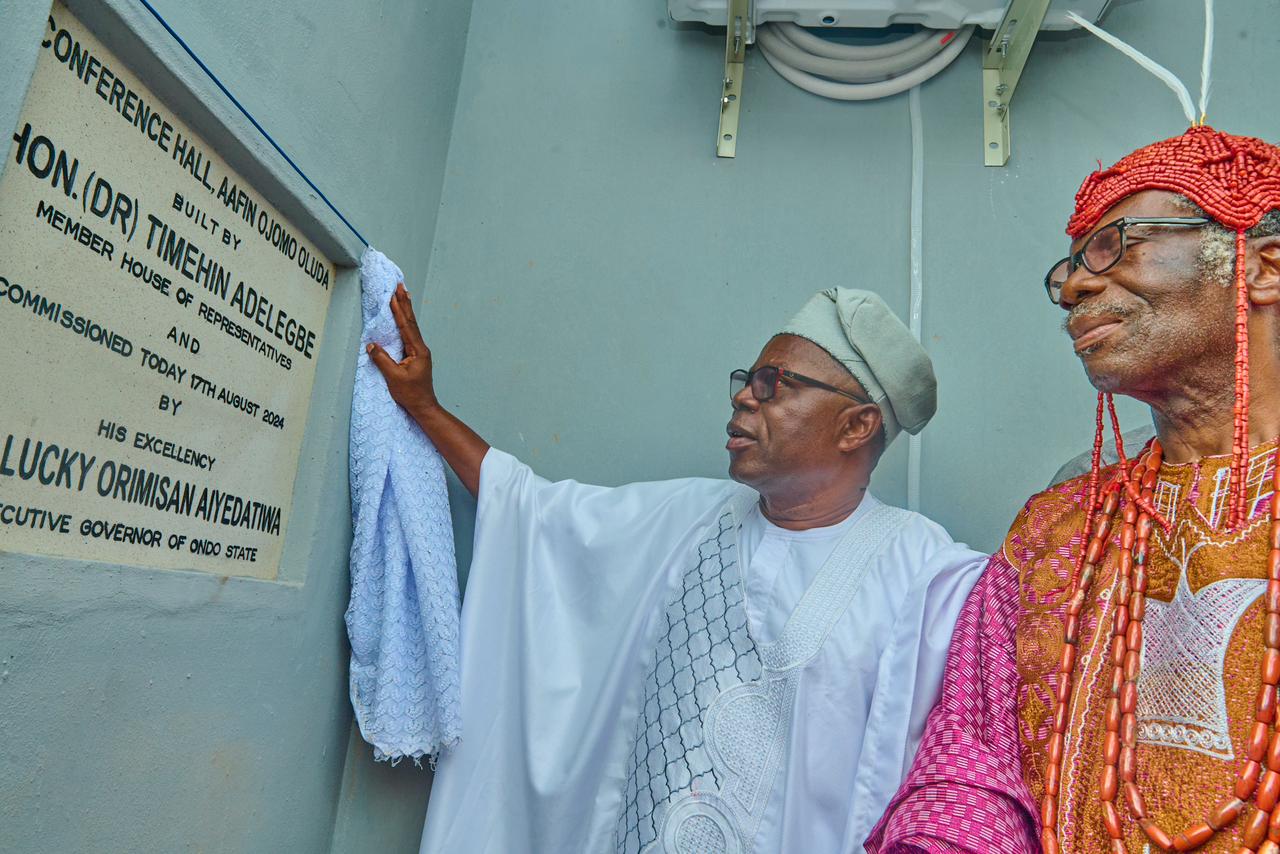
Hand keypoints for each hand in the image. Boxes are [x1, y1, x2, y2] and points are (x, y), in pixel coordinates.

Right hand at [367, 283, 438, 417]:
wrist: (424, 406)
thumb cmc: (411, 394)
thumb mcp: (394, 377)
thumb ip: (383, 360)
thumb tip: (371, 345)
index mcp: (418, 351)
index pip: (407, 326)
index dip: (399, 311)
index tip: (394, 296)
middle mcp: (421, 348)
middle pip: (411, 322)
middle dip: (405, 303)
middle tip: (401, 286)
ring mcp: (419, 351)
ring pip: (411, 326)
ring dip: (406, 310)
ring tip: (403, 295)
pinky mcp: (415, 356)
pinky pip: (409, 334)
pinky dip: (406, 322)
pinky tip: (404, 318)